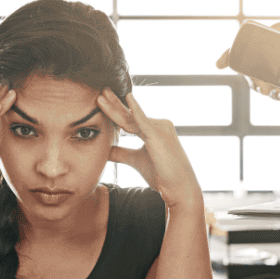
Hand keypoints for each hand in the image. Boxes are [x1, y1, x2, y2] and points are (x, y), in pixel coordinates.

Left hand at [96, 88, 202, 209]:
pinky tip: (128, 98)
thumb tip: (104, 150)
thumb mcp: (135, 160)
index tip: (101, 100)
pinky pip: (144, 121)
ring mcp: (159, 128)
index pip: (129, 118)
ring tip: (101, 96)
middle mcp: (157, 125)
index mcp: (152, 129)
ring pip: (131, 118)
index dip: (115, 110)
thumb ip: (121, 153)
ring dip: (115, 107)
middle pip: (129, 114)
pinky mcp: (159, 135)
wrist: (179, 188)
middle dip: (113, 103)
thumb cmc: (161, 174)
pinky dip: (136, 110)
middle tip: (100, 90)